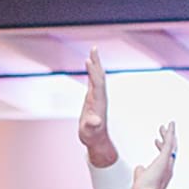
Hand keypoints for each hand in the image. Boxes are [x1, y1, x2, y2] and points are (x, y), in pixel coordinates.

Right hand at [78, 47, 116, 168]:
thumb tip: (96, 121)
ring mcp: (97, 96)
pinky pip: (93, 80)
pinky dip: (91, 71)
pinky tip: (90, 64)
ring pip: (97, 76)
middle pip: (99, 75)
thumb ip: (93, 124)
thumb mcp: (90, 131)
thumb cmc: (92, 135)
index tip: (88, 61)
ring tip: (93, 51)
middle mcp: (100, 96)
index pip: (97, 83)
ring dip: (95, 63)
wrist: (96, 139)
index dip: (93, 72)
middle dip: (96, 62)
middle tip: (94, 49)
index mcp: (99, 102)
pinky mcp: (93, 97)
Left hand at [130, 122, 176, 188]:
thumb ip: (140, 171)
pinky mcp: (165, 158)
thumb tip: (139, 166)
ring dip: (169, 134)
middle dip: (167, 139)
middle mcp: (168, 168)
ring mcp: (168, 163)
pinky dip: (170, 133)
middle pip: (170, 150)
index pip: (164, 157)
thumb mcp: (140, 178)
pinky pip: (169, 143)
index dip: (160, 147)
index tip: (155, 140)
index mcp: (163, 173)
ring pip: (171, 145)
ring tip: (167, 125)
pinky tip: (170, 124)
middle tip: (163, 129)